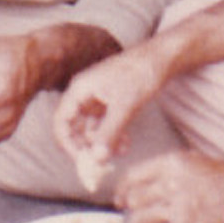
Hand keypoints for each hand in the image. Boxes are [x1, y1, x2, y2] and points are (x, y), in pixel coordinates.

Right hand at [54, 44, 168, 175]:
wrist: (162, 58)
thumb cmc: (141, 73)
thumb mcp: (125, 105)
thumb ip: (109, 132)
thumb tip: (96, 159)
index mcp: (80, 90)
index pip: (61, 122)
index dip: (68, 144)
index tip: (83, 161)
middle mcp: (85, 94)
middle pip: (75, 128)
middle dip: (88, 147)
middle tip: (102, 164)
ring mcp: (97, 98)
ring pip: (92, 129)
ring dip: (104, 144)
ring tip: (121, 153)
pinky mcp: (110, 102)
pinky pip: (105, 125)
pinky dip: (113, 137)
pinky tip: (126, 145)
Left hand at [117, 149, 223, 222]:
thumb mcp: (198, 162)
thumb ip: (171, 170)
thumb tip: (146, 184)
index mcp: (174, 163)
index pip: (134, 175)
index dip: (123, 189)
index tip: (120, 198)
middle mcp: (171, 184)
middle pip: (134, 199)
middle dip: (133, 210)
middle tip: (138, 216)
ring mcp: (177, 210)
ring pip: (140, 221)